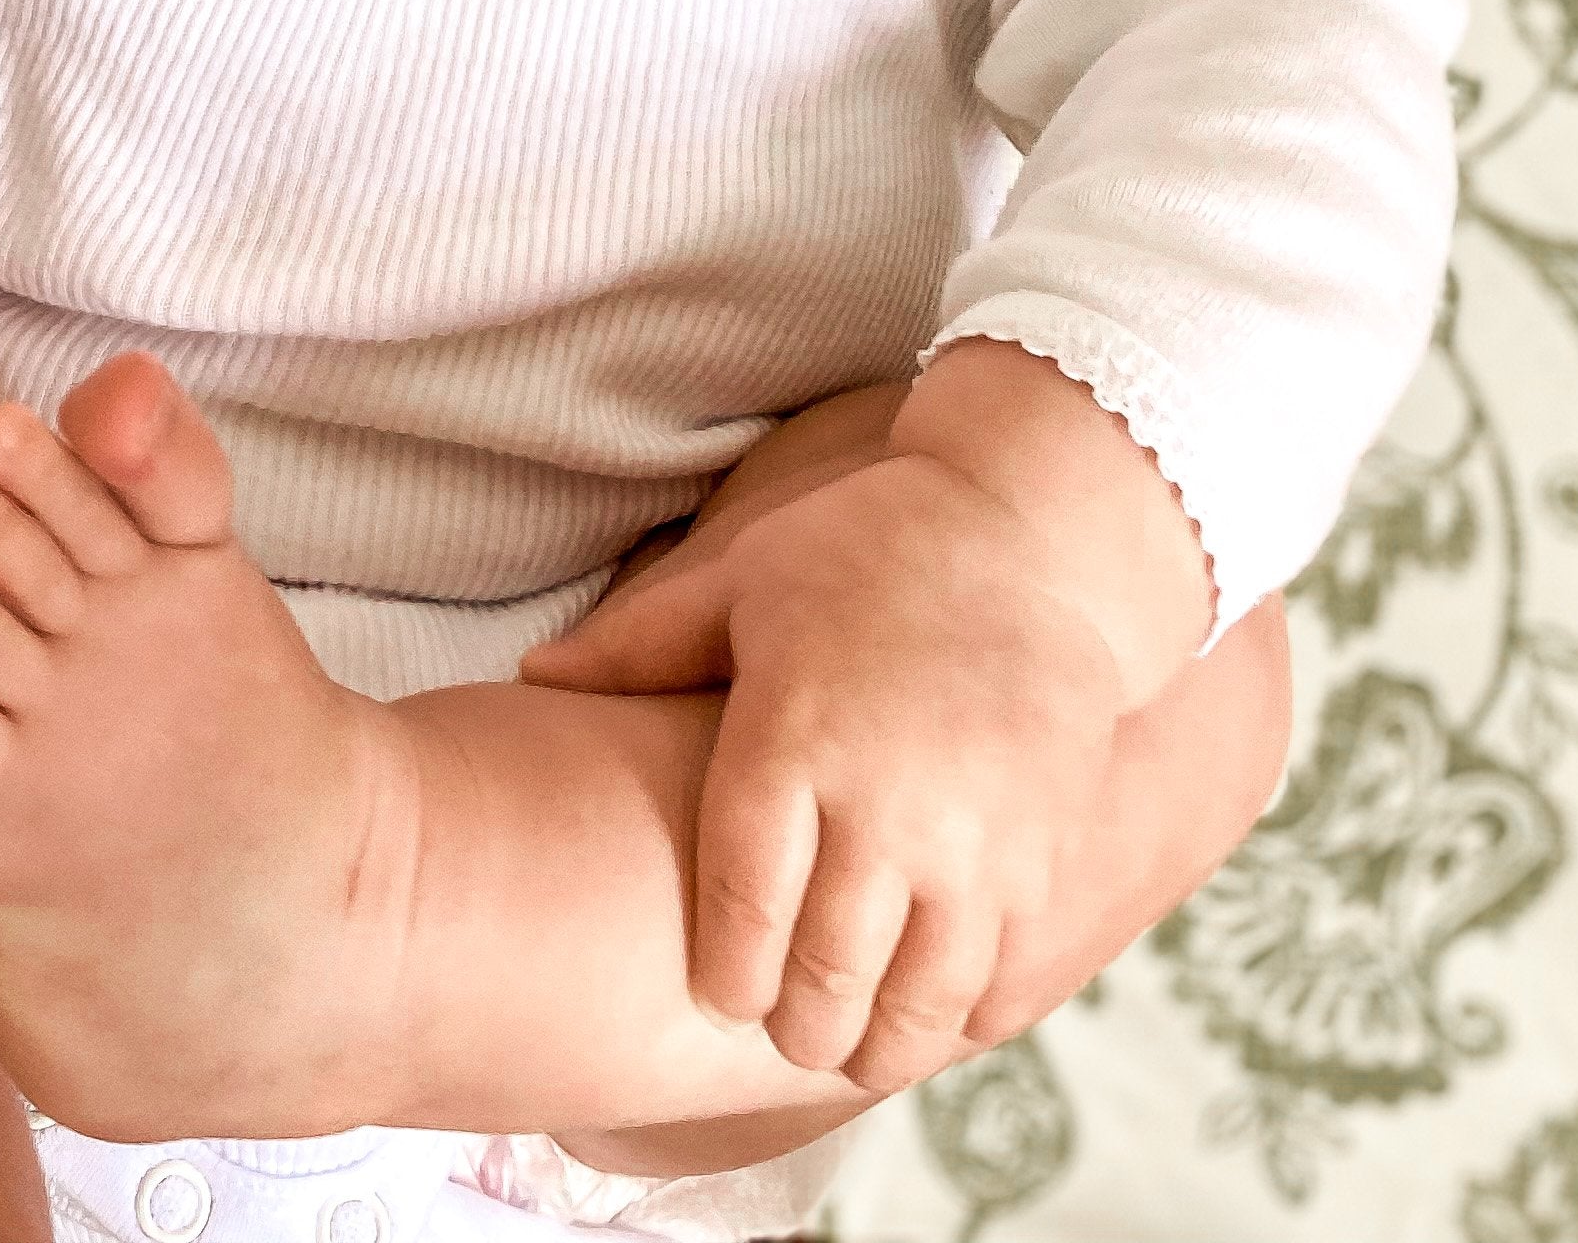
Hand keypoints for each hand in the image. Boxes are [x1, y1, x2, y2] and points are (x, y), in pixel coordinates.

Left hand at [521, 451, 1128, 1094]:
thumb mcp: (741, 582)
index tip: (723, 996)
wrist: (1032, 534)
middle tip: (786, 1032)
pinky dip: (964, 1017)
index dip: (729, 973)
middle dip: (800, 1026)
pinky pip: (1001, 982)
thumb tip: (531, 678)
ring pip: (920, 1002)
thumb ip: (638, 647)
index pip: (741, 904)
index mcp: (792, 737)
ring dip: (882, 1042)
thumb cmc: (866, 550)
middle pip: (828, 973)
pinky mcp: (1046, 856)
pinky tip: (936, 1013)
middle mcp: (885, 803)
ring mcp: (977, 840)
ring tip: (855, 1044)